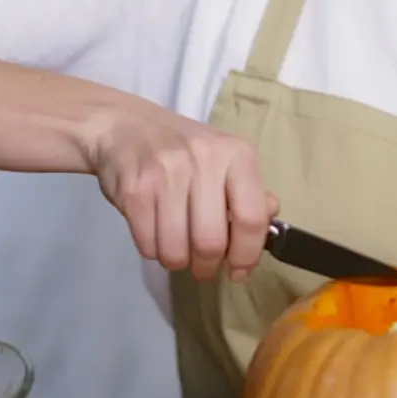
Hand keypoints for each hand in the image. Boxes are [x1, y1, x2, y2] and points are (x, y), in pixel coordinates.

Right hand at [87, 97, 276, 281]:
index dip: (247, 254)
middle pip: (210, 242)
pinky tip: (157, 233)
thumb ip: (250, 192)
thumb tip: (269, 220)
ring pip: (177, 250)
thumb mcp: (225, 160)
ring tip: (179, 248)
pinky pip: (148, 246)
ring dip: (179, 261)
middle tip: (204, 265)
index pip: (251, 218)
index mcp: (236, 154)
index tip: (239, 270)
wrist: (127, 128)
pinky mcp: (134, 192)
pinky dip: (154, 251)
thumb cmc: (185, 149)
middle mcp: (203, 161)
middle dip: (208, 266)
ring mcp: (166, 175)